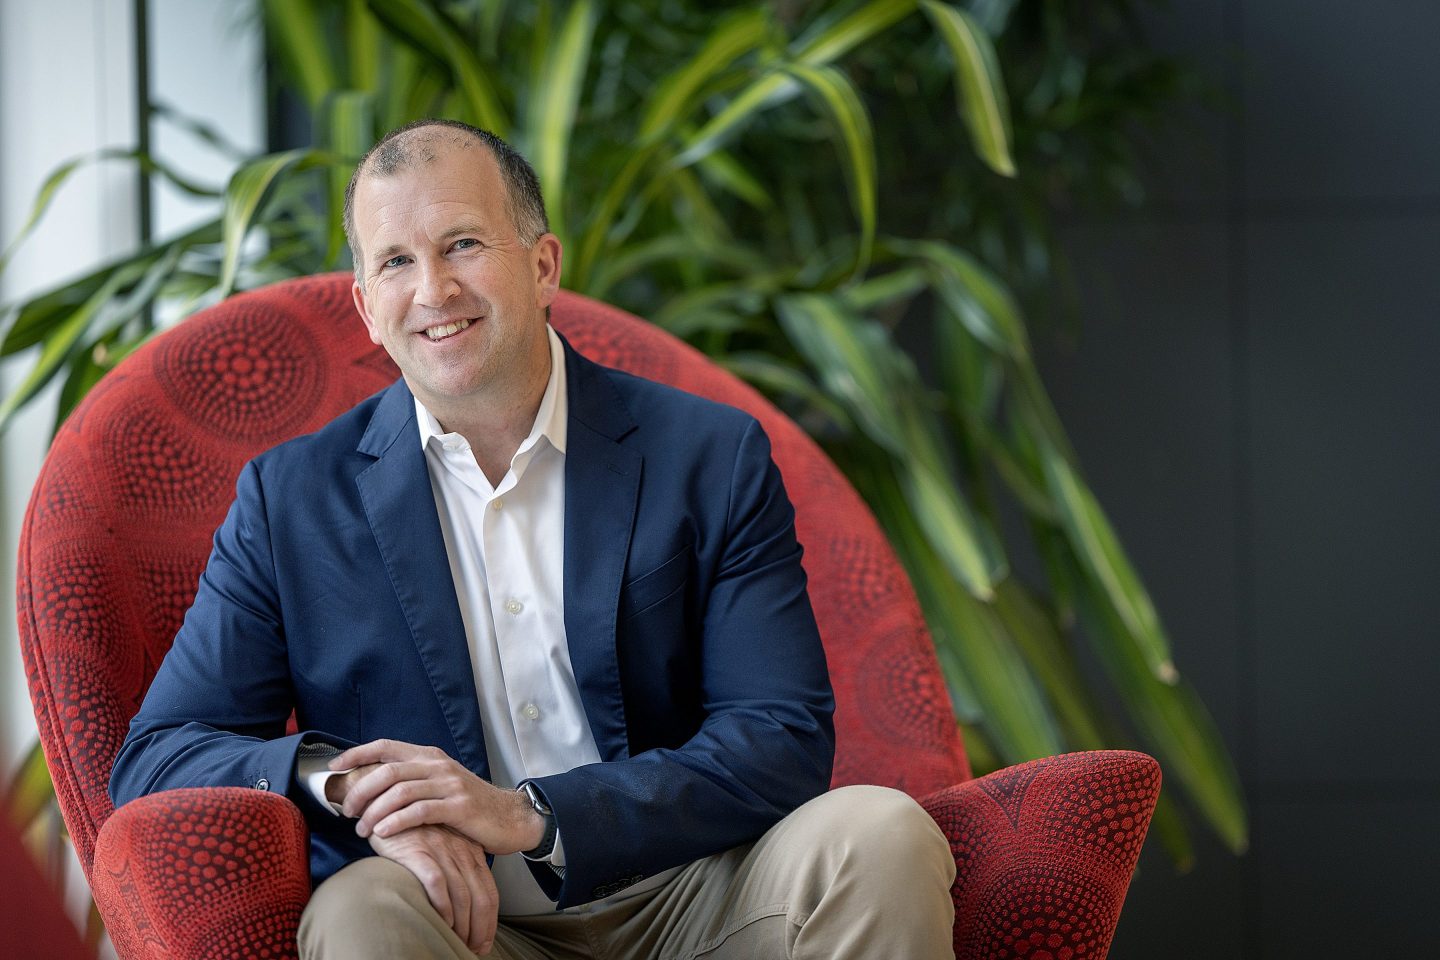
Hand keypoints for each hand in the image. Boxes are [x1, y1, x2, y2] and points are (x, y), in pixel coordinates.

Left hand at [331, 739, 544, 854]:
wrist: (511, 818)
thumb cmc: (469, 806)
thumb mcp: (440, 784)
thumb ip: (413, 781)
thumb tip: (372, 787)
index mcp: (430, 756)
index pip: (386, 746)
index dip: (357, 753)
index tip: (334, 767)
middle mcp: (438, 765)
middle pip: (387, 770)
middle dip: (360, 790)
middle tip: (346, 811)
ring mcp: (449, 784)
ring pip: (400, 792)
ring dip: (374, 811)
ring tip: (361, 830)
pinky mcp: (459, 807)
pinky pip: (420, 811)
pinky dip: (396, 822)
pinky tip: (383, 833)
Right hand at [368, 824, 497, 954]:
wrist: (388, 805)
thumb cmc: (414, 832)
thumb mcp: (443, 847)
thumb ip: (456, 868)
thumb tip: (463, 906)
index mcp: (471, 850)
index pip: (489, 891)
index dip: (490, 921)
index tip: (484, 942)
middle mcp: (461, 850)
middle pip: (480, 897)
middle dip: (480, 928)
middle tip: (473, 948)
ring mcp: (441, 850)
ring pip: (461, 894)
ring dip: (462, 924)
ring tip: (457, 942)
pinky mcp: (418, 851)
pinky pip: (437, 883)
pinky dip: (442, 906)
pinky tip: (441, 922)